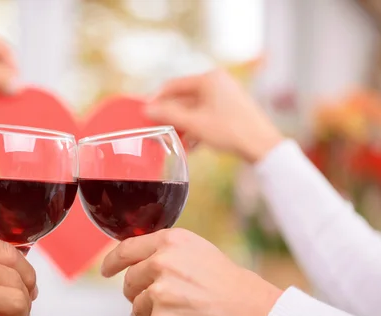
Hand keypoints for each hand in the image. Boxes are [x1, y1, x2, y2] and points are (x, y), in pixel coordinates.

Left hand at [101, 229, 281, 315]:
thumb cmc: (232, 286)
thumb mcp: (199, 252)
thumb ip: (167, 252)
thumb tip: (139, 261)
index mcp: (171, 242)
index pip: (126, 249)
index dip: (112, 262)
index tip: (106, 270)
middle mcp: (162, 263)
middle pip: (129, 282)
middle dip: (138, 293)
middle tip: (161, 300)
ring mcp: (159, 293)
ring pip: (137, 307)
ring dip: (151, 314)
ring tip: (181, 313)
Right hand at [146, 69, 283, 162]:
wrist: (262, 146)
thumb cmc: (230, 131)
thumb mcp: (194, 123)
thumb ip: (168, 114)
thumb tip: (147, 109)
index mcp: (209, 79)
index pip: (173, 85)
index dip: (156, 99)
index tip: (145, 112)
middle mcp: (218, 82)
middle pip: (184, 97)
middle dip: (171, 116)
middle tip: (158, 129)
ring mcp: (226, 95)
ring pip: (195, 108)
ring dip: (183, 124)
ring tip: (175, 140)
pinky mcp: (231, 108)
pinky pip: (206, 114)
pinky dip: (196, 126)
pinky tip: (192, 143)